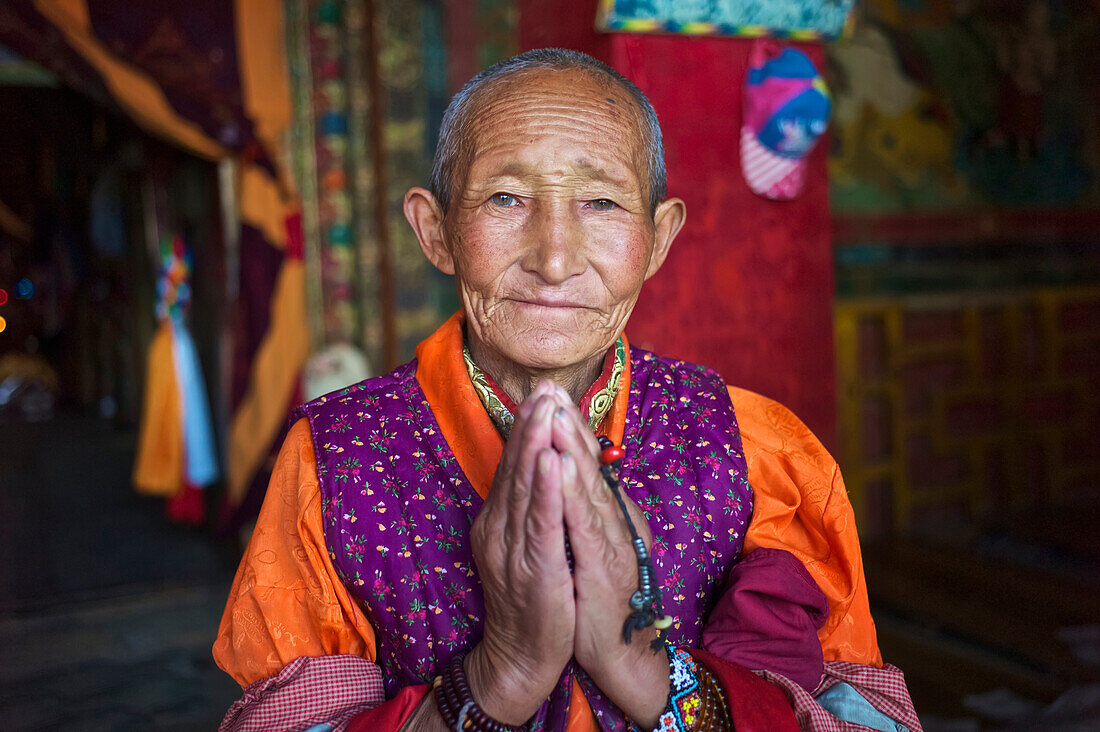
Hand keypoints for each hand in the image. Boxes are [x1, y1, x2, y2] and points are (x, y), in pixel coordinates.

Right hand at [466, 381, 574, 724]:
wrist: (522, 656)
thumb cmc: (532, 598)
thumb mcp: (523, 546)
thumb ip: (527, 509)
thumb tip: (538, 469)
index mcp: (498, 521)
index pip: (513, 465)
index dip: (526, 427)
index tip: (541, 392)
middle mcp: (499, 529)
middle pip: (516, 467)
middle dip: (531, 424)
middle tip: (544, 386)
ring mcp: (512, 549)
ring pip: (524, 487)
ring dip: (535, 444)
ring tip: (545, 408)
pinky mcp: (533, 569)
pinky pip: (539, 523)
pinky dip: (544, 489)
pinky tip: (550, 460)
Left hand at [549, 389, 669, 728]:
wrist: (620, 652)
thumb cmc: (599, 597)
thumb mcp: (591, 546)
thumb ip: (585, 511)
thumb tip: (572, 476)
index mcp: (606, 515)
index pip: (584, 464)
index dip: (568, 427)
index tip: (550, 392)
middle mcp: (612, 522)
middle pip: (588, 466)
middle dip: (567, 424)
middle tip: (550, 387)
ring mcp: (612, 543)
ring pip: (588, 488)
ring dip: (571, 448)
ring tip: (553, 413)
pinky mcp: (606, 569)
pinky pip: (587, 526)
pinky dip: (573, 494)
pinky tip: (562, 468)